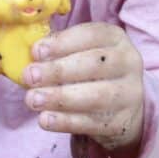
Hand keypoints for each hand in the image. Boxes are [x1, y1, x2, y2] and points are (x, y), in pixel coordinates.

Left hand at [22, 22, 144, 154]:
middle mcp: (128, 63)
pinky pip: (91, 123)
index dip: (62, 42)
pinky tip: (45, 119)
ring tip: (32, 99)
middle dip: (57, 71)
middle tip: (29, 76)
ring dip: (59, 98)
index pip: (91, 34)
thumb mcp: (83, 51)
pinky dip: (65, 122)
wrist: (123, 107)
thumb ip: (59, 49)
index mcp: (116, 38)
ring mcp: (128, 94)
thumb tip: (32, 54)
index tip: (36, 51)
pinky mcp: (121, 123)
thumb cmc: (92, 72)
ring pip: (94, 96)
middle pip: (93, 65)